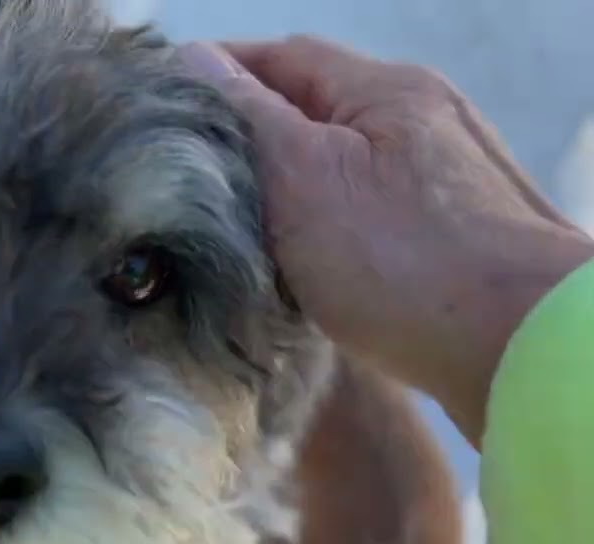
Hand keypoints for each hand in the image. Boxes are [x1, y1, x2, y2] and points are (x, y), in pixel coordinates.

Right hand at [176, 36, 593, 444]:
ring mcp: (439, 180)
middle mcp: (419, 121)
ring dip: (283, 190)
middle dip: (245, 138)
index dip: (217, 76)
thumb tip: (195, 60)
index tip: (164, 112)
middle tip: (187, 179)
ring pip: (336, 168)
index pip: (280, 57)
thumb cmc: (402, 258)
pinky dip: (321, 229)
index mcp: (384, 90)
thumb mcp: (302, 176)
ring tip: (231, 228)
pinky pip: (365, 214)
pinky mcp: (447, 238)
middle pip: (311, 112)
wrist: (518, 348)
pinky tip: (296, 266)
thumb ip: (245, 114)